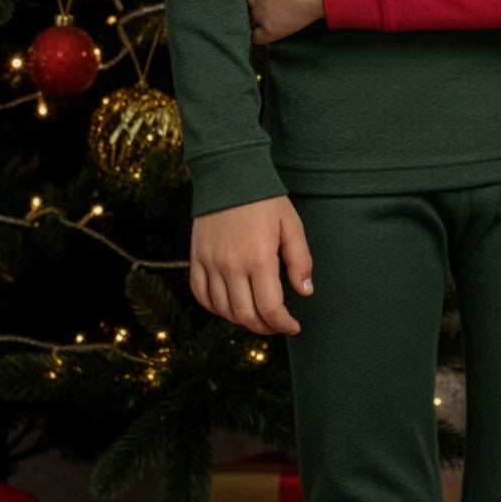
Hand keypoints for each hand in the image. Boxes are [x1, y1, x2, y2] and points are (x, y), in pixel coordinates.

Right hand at [189, 195, 313, 335]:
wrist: (229, 174)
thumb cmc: (265, 200)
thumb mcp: (291, 226)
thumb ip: (300, 261)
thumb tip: (304, 292)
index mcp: (258, 258)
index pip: (269, 308)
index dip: (283, 324)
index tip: (293, 327)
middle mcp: (231, 265)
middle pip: (245, 315)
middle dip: (264, 327)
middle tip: (277, 325)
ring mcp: (210, 262)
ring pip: (222, 309)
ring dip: (241, 320)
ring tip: (257, 316)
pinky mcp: (196, 257)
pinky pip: (200, 294)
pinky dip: (215, 307)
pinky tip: (230, 306)